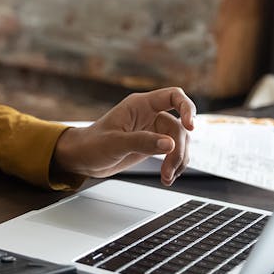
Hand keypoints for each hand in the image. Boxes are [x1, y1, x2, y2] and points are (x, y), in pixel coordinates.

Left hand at [52, 87, 194, 185]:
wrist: (82, 159)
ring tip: (167, 177)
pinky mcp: (153, 144)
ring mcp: (153, 130)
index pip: (173, 96)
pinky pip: (174, 152)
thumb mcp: (114, 143)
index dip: (187, 108)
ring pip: (179, 141)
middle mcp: (149, 115)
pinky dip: (175, 165)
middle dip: (178, 149)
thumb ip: (142, 142)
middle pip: (179, 127)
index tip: (191, 126)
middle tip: (169, 169)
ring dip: (178, 160)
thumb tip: (169, 144)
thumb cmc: (91, 145)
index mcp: (139, 105)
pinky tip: (168, 177)